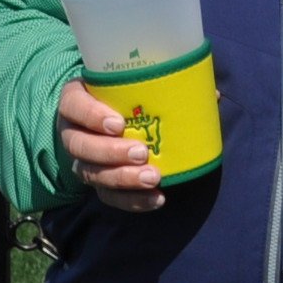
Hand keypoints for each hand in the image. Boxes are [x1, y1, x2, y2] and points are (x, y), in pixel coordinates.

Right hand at [57, 79, 163, 210]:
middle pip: (80, 146)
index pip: (73, 106)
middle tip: (141, 152)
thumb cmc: (120, 93)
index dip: (92, 116)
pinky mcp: (96, 181)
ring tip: (152, 178)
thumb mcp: (128, 82)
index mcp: (75, 99)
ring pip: (92, 173)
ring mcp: (81, 160)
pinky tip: (156, 198)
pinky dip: (132, 200)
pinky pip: (108, 196)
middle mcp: (71, 131)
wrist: (104, 116)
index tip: (118, 124)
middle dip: (111, 152)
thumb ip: (156, 83)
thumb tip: (211, 93)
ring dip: (123, 178)